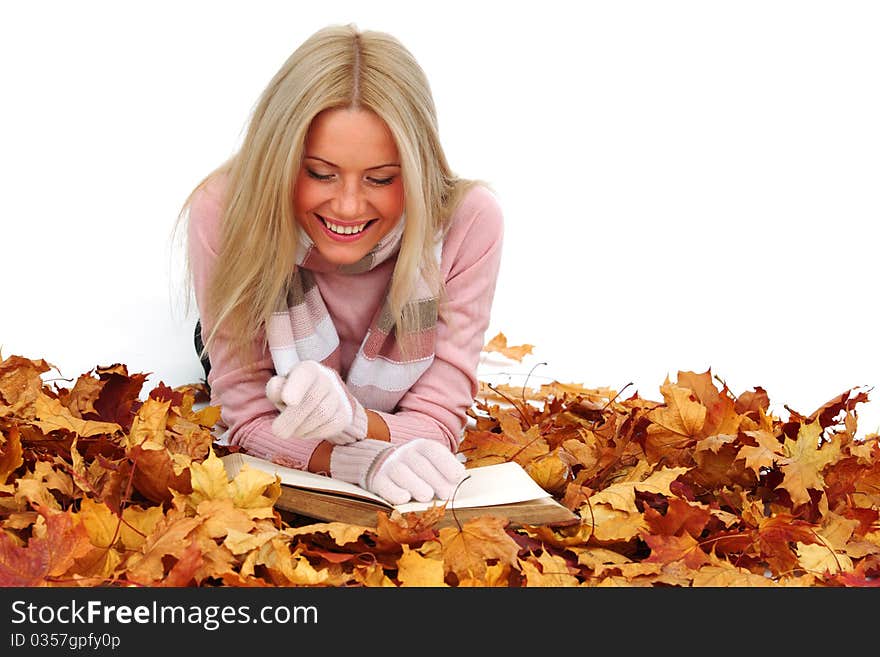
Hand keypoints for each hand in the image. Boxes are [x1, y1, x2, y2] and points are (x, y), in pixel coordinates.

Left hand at [266, 360, 367, 443]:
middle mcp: (327, 378)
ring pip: (321, 415)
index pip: (305, 374)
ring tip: (292, 430)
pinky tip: (306, 430)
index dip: (296, 387)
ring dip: (301, 428)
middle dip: (291, 419)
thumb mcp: (281, 387)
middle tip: (278, 432)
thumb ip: (275, 388)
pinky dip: (313, 433)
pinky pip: (330, 426)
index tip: (288, 400)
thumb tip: (278, 391)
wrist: (322, 400)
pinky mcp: (345, 414)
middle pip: (310, 400)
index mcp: (309, 369)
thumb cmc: (295, 393)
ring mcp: (339, 396)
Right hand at [330, 438, 465, 504]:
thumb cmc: (415, 469)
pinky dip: (396, 493)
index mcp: (421, 447)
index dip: (447, 464)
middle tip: (446, 494)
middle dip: (435, 480)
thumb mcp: (431, 463)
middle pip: (420, 464)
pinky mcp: (378, 480)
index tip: (458, 477)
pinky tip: (405, 498)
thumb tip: (460, 480)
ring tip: (427, 496)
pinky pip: (386, 486)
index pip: (434, 451)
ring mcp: (390, 466)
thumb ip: (447, 470)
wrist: (380, 465)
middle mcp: (405, 453)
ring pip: (403, 473)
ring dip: (417, 486)